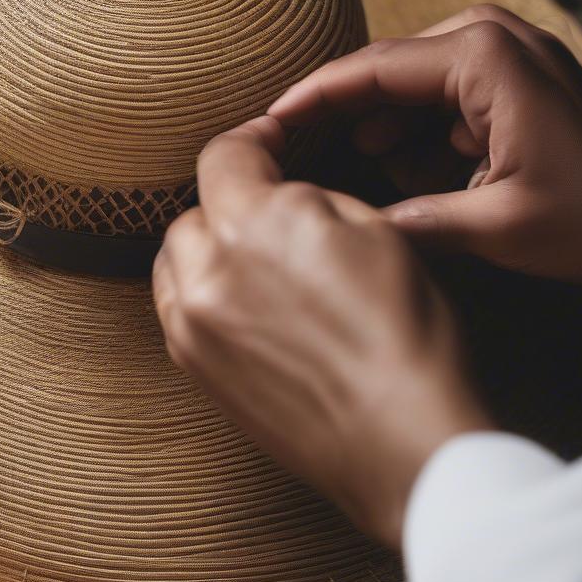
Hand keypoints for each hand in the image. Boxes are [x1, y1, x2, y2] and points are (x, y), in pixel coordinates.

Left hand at [153, 116, 491, 549]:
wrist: (401, 443)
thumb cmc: (406, 338)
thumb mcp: (377, 233)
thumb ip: (313, 201)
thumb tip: (286, 195)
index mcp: (254, 224)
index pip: (223, 156)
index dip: (251, 138)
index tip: (269, 141)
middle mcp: (208, 272)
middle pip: (193, 212)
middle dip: (230, 203)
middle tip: (274, 215)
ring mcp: (193, 327)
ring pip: (176, 262)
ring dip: (207, 250)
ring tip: (256, 263)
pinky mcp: (195, 371)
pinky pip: (177, 310)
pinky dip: (202, 294)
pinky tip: (246, 306)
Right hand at [269, 5, 581, 297]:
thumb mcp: (492, 228)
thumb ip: (410, 219)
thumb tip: (344, 223)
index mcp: (484, 57)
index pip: (374, 69)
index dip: (314, 97)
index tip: (269, 120)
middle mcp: (495, 39)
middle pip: (389, 71)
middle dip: (344, 113)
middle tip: (294, 153)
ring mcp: (510, 57)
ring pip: (414, 86)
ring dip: (381, 127)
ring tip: (342, 169)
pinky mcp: (517, 84)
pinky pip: (445, 100)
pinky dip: (416, 133)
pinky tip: (394, 170)